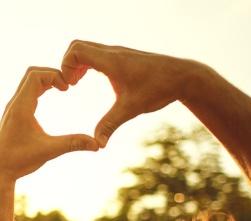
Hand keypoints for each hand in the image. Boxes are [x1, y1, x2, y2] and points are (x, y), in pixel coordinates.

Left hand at [0, 67, 97, 181]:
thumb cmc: (19, 161)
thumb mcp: (48, 151)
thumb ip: (73, 144)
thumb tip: (97, 144)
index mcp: (21, 108)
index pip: (36, 76)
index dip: (55, 76)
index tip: (68, 89)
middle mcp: (14, 104)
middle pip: (31, 73)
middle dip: (52, 74)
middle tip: (67, 86)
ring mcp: (12, 108)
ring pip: (27, 82)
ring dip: (45, 80)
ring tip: (62, 88)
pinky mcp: (12, 114)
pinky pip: (25, 91)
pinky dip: (39, 88)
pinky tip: (50, 96)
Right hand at [61, 40, 198, 146]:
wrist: (184, 77)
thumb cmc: (159, 89)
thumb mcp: (131, 109)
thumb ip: (110, 125)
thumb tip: (97, 145)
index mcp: (111, 61)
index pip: (76, 51)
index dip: (65, 67)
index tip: (70, 86)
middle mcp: (113, 53)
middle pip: (77, 46)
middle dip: (67, 65)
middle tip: (70, 85)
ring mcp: (117, 53)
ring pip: (86, 48)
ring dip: (77, 64)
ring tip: (76, 83)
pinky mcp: (122, 56)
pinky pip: (96, 53)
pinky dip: (86, 64)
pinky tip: (89, 79)